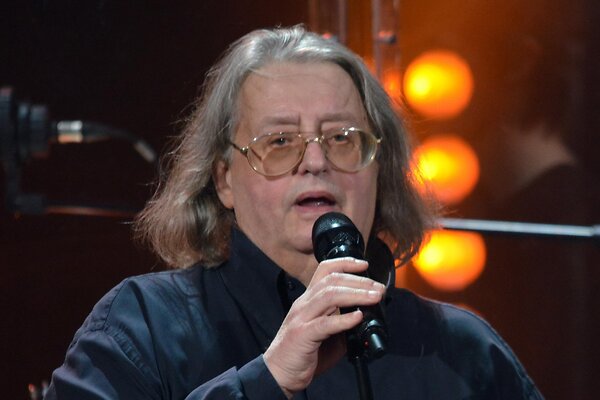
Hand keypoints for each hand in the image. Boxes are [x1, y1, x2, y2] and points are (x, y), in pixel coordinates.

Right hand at [263, 257, 385, 397]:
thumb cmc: (303, 353)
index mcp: (309, 300)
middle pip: (331, 280)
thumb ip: (343, 322)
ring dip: (356, 294)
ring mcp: (302, 318)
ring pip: (329, 296)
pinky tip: (358, 318)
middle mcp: (304, 304)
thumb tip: (367, 317)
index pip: (324, 271)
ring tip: (374, 297)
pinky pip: (324, 323)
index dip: (345, 263)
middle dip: (358, 281)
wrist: (279, 374)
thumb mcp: (326, 333)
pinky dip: (344, 319)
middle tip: (378, 288)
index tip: (364, 264)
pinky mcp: (302, 335)